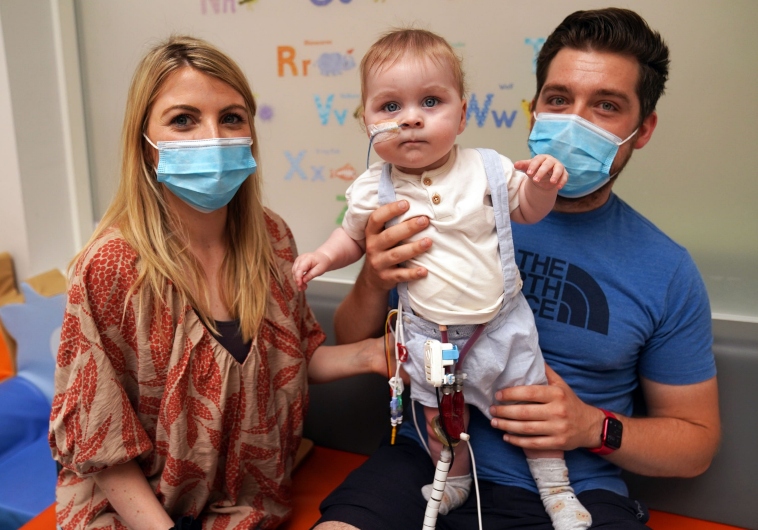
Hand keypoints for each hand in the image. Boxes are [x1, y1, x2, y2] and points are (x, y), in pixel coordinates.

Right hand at [292, 251, 330, 290]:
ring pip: (294, 273)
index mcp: (307, 258)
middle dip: (298, 281)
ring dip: (298, 281)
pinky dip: (298, 279)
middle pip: (295, 271)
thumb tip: (303, 280)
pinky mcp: (297, 264)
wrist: (323, 258)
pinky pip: (295, 272)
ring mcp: (298, 261)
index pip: (299, 269)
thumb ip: (311, 275)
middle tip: (303, 288)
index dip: (298, 277)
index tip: (299, 284)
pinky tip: (302, 283)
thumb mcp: (320, 269)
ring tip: (304, 287)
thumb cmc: (322, 262)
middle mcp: (300, 259)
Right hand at [362, 200, 431, 290]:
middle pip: (390, 236)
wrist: (372, 280)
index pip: (376, 218)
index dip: (390, 210)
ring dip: (414, 248)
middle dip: (408, 228)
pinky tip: (424, 270)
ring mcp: (379, 263)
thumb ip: (391, 224)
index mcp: (372, 234)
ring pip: (396, 255)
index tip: (406, 203)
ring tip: (428, 242)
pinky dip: (413, 273)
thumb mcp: (380, 237)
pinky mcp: (387, 278)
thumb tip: (415, 204)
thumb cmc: (382, 251)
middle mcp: (373, 247)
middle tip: (424, 220)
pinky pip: (401, 275)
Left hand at [488, 364, 602, 450]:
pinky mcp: (557, 443)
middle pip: (525, 412)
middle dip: (504, 411)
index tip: (498, 395)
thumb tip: (531, 356)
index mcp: (556, 394)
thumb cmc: (570, 402)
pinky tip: (506, 437)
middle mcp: (557, 411)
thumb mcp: (561, 384)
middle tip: (491, 409)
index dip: (511, 394)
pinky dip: (518, 441)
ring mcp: (558, 429)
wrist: (590, 426)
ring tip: (494, 422)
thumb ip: (546, 372)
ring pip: (527, 429)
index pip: (530, 393)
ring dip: (507, 426)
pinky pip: (533, 443)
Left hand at [513, 155, 567, 190]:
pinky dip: (562, 181)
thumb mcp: (528, 168)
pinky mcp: (564, 174)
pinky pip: (565, 176)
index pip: (537, 160)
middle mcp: (551, 161)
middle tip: (535, 180)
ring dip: (556, 175)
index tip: (528, 173)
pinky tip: (559, 187)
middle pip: (547, 165)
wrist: (544, 176)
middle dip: (542, 172)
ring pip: (558, 169)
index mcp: (542, 158)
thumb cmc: (535, 170)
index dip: (533, 166)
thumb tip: (515, 164)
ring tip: (552, 182)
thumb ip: (523, 165)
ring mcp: (558, 167)